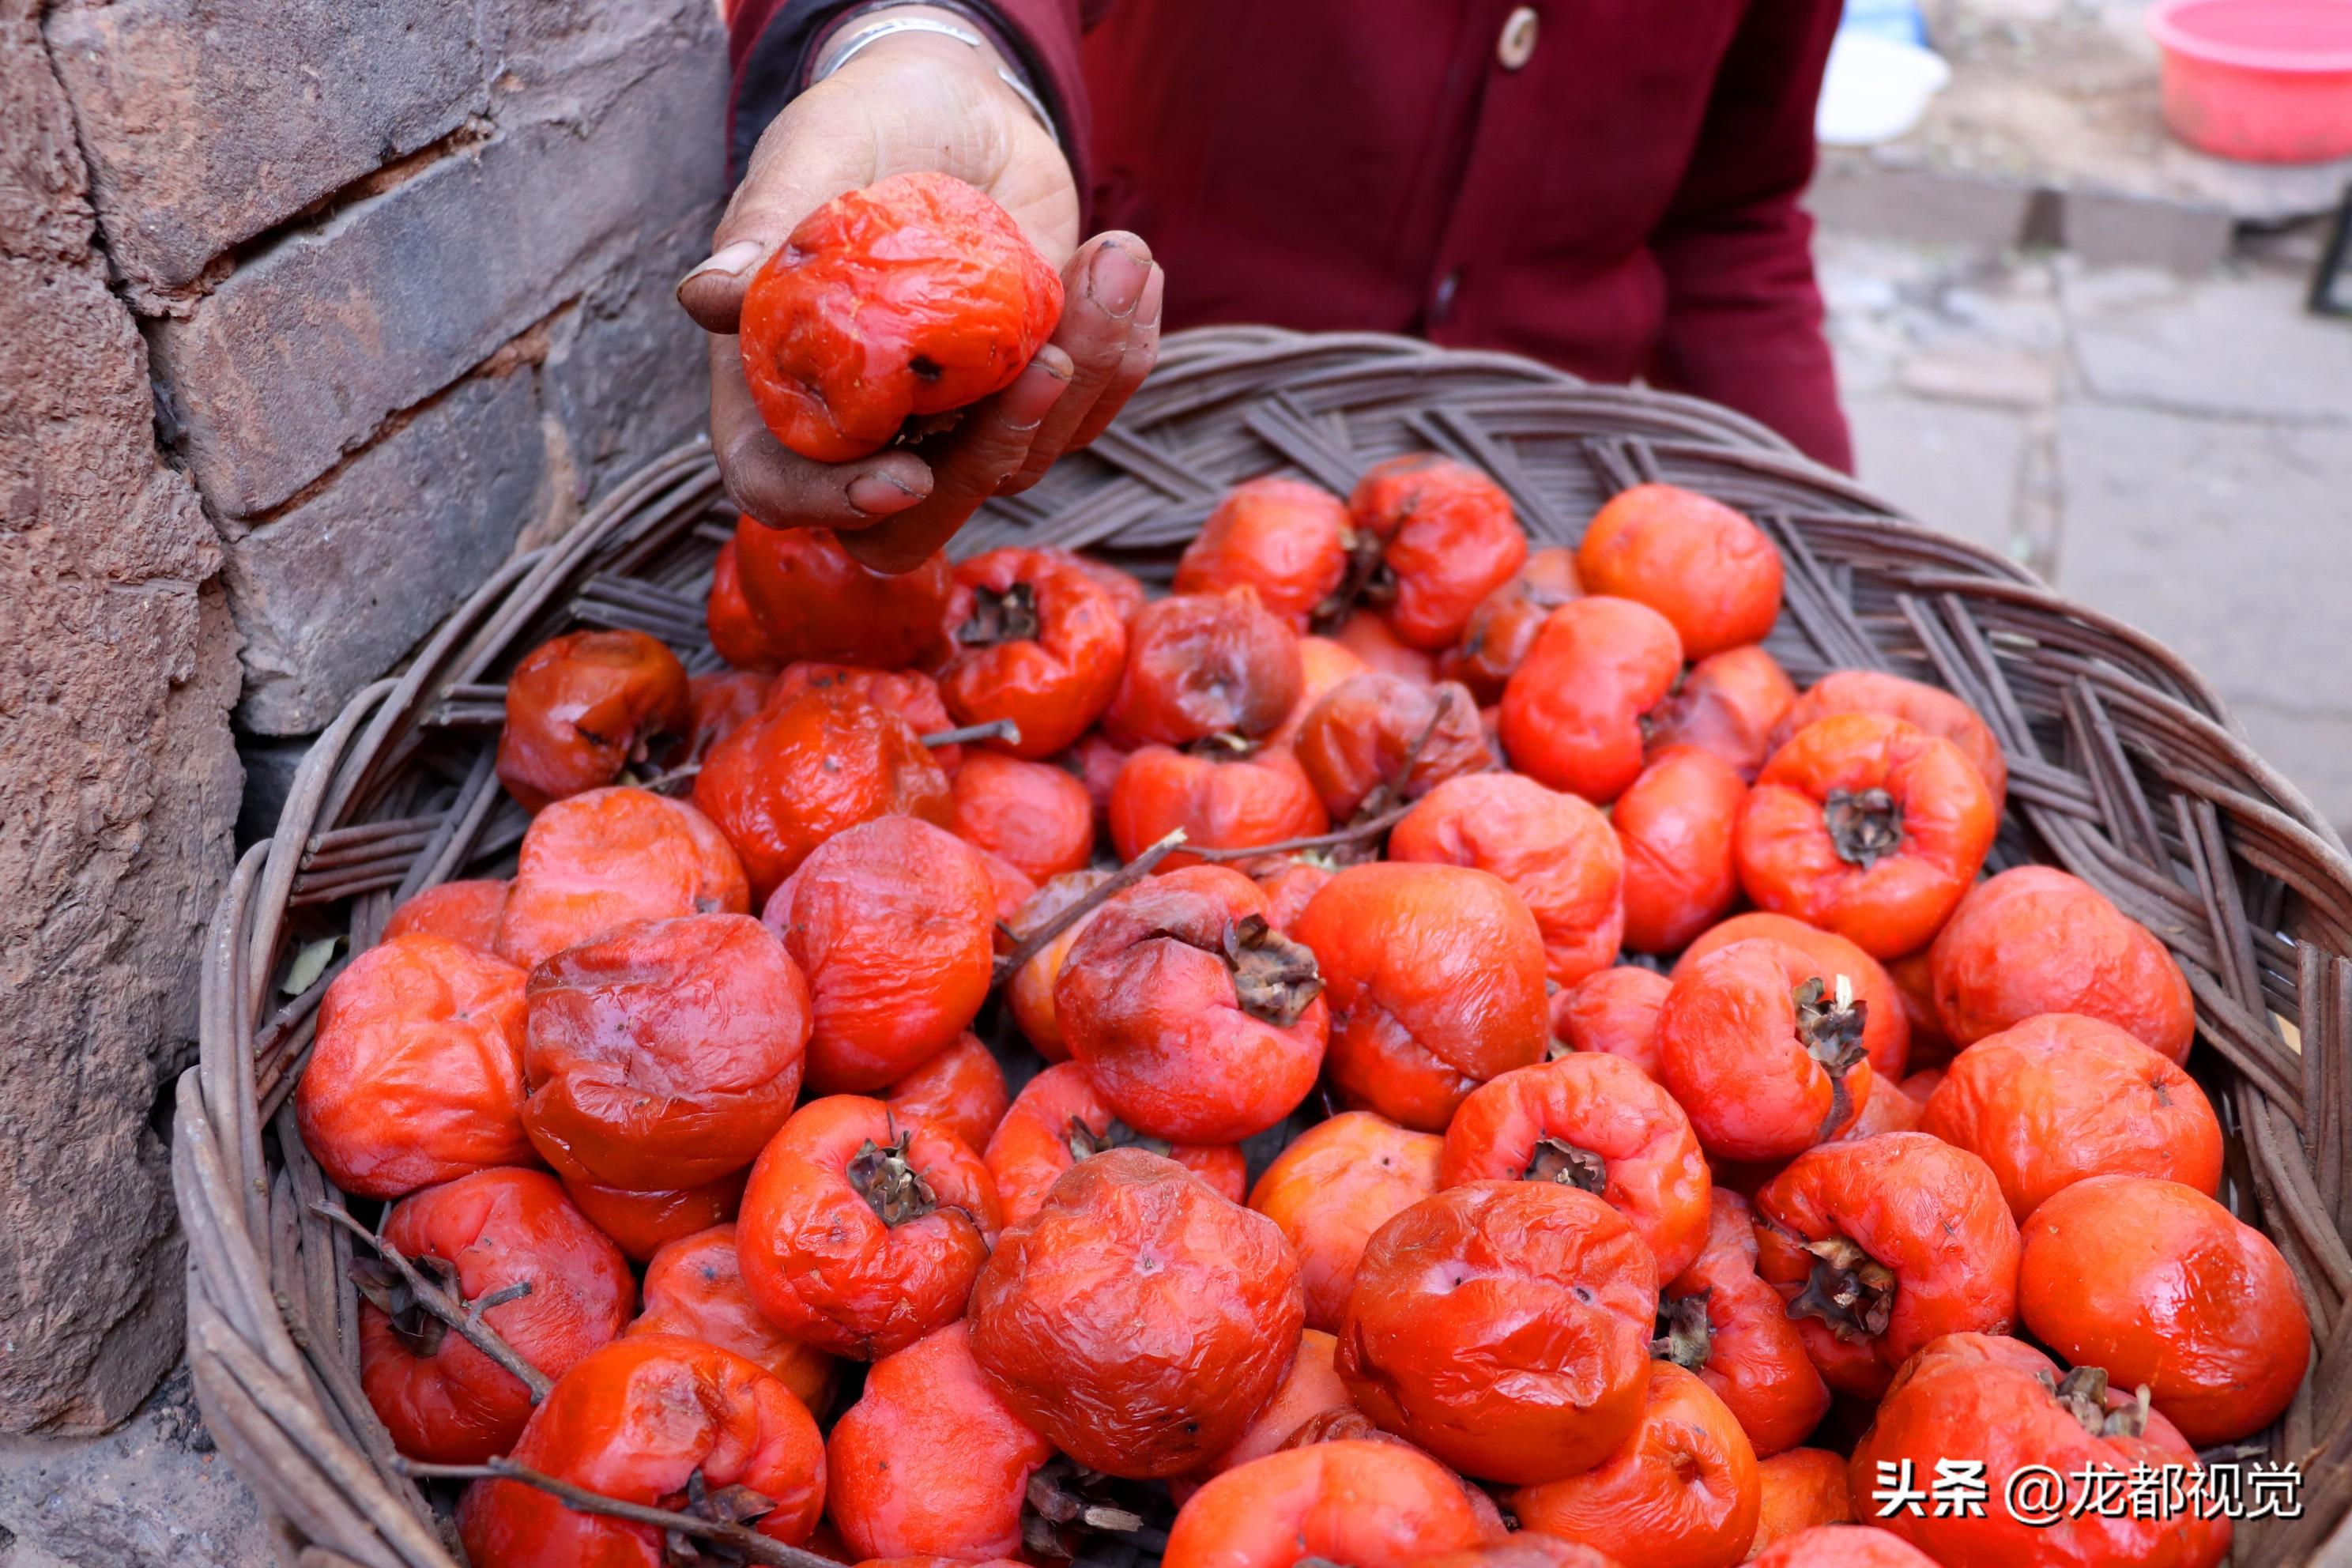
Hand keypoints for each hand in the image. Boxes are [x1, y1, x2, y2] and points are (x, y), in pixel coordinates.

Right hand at [679, 13, 1162, 571]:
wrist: (956, 107)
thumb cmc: (862, 131)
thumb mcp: (810, 158)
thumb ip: (762, 230)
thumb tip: (705, 298)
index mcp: (781, 385)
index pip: (780, 488)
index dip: (830, 502)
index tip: (901, 473)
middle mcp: (864, 428)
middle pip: (908, 529)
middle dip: (988, 460)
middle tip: (1048, 363)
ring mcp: (956, 426)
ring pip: (1019, 466)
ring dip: (1083, 371)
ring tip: (1112, 257)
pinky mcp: (1033, 400)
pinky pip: (1087, 414)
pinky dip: (1122, 348)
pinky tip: (1127, 265)